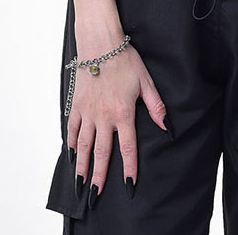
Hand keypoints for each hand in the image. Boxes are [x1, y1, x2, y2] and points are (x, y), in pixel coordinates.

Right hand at [68, 42, 167, 200]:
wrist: (100, 43)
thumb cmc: (125, 59)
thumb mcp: (146, 81)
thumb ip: (156, 106)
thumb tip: (166, 126)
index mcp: (123, 112)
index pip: (127, 148)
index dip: (129, 169)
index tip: (128, 186)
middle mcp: (104, 116)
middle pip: (102, 152)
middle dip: (99, 176)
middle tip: (95, 195)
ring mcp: (88, 111)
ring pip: (84, 145)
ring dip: (82, 166)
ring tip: (80, 184)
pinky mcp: (77, 104)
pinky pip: (72, 128)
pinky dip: (71, 143)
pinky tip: (71, 154)